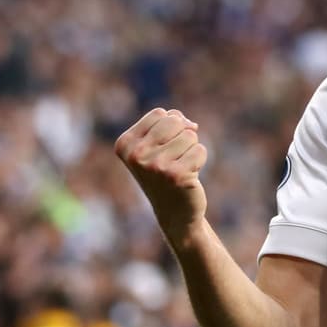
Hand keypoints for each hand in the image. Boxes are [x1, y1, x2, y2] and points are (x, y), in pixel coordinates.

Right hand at [115, 108, 208, 243]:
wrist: (174, 212)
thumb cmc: (166, 173)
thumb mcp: (158, 145)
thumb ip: (170, 123)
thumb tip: (190, 124)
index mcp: (125, 144)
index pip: (160, 114)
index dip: (171, 127)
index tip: (163, 149)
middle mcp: (136, 155)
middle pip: (174, 120)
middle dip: (182, 135)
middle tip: (174, 158)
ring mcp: (155, 166)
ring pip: (190, 135)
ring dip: (191, 150)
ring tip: (180, 168)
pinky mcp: (176, 175)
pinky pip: (200, 150)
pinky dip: (199, 161)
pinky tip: (189, 176)